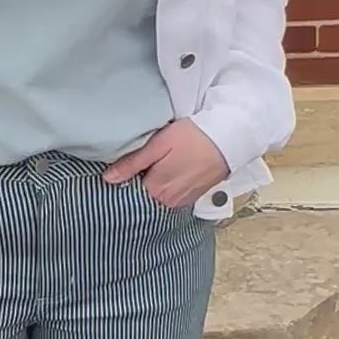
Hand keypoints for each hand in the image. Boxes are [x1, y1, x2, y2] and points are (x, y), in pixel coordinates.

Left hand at [102, 121, 228, 208]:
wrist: (231, 136)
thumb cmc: (194, 136)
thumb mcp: (158, 145)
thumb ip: (132, 164)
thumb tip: (107, 179)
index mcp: (157, 191)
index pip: (128, 191)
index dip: (125, 176)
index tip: (126, 163)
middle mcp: (169, 201)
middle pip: (143, 194)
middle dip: (139, 179)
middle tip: (143, 158)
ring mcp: (183, 200)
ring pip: (158, 193)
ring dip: (154, 180)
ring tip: (159, 160)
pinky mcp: (194, 194)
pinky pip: (172, 193)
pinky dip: (168, 182)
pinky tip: (171, 166)